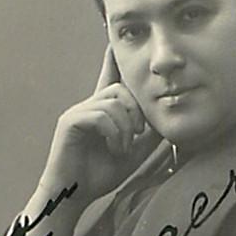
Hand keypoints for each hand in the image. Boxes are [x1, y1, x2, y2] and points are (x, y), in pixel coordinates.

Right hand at [38, 45, 158, 205]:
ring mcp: (78, 112)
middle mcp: (89, 106)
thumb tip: (165, 117)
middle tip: (137, 136)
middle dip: (137, 112)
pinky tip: (113, 149)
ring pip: (115, 102)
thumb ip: (147, 134)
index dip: (113, 59)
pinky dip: (114, 134)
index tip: (115, 40)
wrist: (75, 196)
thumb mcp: (134, 152)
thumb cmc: (99, 175)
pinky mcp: (70, 122)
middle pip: (122, 89)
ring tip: (122, 149)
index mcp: (102, 111)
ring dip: (126, 128)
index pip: (110, 78)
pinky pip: (101, 116)